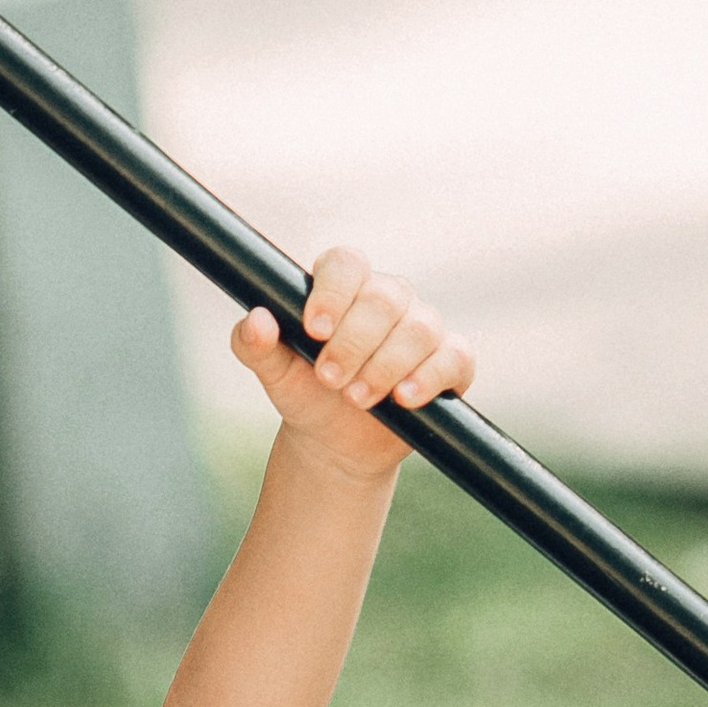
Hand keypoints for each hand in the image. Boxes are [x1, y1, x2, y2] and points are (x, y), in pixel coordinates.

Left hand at [231, 247, 472, 482]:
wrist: (336, 442)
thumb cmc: (305, 392)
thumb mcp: (273, 372)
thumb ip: (254, 344)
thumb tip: (257, 320)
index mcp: (344, 287)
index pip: (346, 264)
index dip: (333, 292)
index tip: (314, 330)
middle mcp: (388, 298)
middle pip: (383, 299)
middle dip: (353, 343)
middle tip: (329, 378)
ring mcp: (423, 327)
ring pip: (419, 329)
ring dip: (385, 366)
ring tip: (357, 399)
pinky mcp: (450, 360)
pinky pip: (454, 357)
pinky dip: (429, 377)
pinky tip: (403, 398)